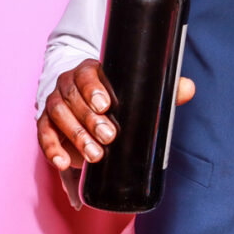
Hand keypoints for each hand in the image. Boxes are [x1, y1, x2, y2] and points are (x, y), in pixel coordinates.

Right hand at [37, 59, 195, 170]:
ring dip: (75, 135)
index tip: (106, 104)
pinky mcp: (46, 123)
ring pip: (58, 115)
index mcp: (89, 71)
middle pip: (72, 98)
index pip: (87, 74)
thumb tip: (189, 88)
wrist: (86, 100)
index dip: (94, 88)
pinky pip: (43, 134)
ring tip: (94, 154)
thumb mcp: (136, 91)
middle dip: (89, 119)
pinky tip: (63, 163)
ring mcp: (54, 103)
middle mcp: (68, 84)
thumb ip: (163, 91)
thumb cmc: (116, 95)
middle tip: (109, 136)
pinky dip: (51, 149)